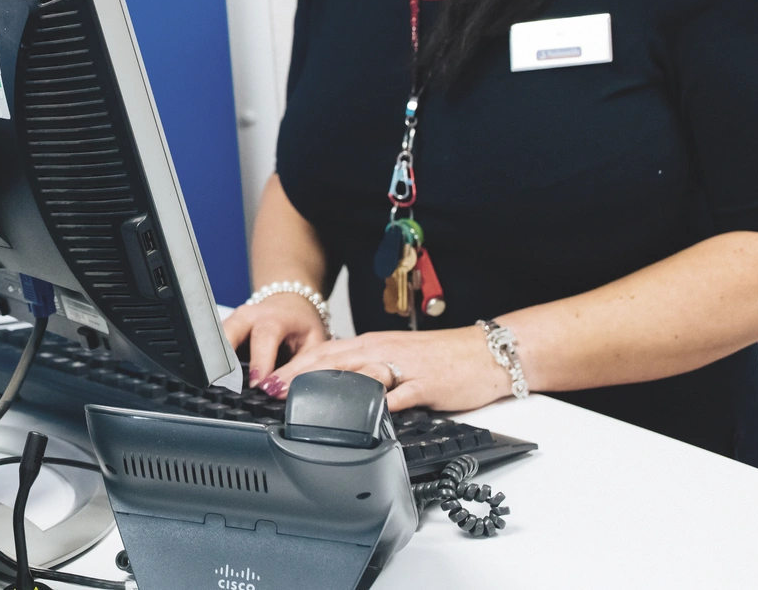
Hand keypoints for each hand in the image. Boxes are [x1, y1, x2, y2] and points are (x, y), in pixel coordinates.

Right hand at [221, 293, 327, 391]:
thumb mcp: (313, 345)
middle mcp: (248, 316)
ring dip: (218, 363)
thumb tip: (282, 391)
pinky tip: (221, 378)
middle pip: (228, 333)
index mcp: (273, 317)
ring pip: (216, 340)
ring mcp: (232, 321)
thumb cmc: (302, 326)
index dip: (259, 361)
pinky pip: (215, 345)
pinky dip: (217, 362)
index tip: (257, 384)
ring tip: (222, 385)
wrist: (290, 306)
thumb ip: (300, 369)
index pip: (263, 337)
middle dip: (225, 359)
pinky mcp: (224, 329)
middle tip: (227, 385)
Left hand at [267, 325, 513, 411]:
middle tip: (274, 389)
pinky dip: (385, 402)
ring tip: (308, 399)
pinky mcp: (428, 385)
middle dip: (301, 374)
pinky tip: (368, 413)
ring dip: (333, 385)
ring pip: (363, 372)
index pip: (326, 351)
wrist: (485, 353)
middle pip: (334, 360)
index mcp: (373, 345)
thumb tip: (335, 384)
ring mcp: (405, 368)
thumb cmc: (441, 358)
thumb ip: (366, 369)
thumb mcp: (395, 358)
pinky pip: (404, 393)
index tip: (271, 379)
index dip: (296, 365)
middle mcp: (384, 352)